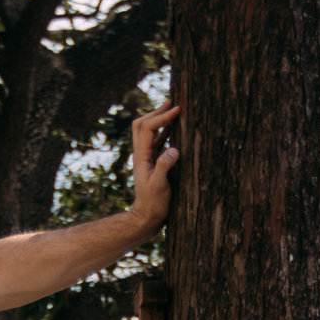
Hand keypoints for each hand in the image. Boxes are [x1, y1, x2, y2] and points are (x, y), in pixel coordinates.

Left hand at [130, 105, 180, 231]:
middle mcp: (142, 154)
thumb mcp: (159, 186)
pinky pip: (157, 141)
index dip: (161, 117)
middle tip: (172, 102)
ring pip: (149, 131)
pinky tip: (175, 129)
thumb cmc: (154, 204)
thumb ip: (164, 166)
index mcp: (142, 156)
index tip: (177, 110)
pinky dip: (165, 131)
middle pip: (142, 124)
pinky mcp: (154, 163)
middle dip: (156, 112)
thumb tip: (174, 149)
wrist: (147, 217)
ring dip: (160, 119)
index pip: (147, 127)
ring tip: (173, 109)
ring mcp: (147, 158)